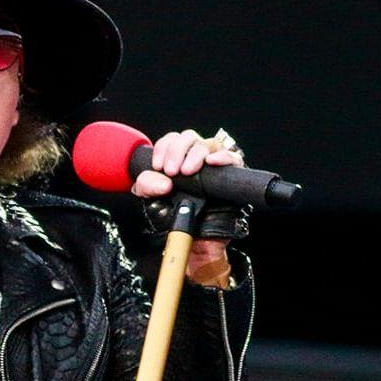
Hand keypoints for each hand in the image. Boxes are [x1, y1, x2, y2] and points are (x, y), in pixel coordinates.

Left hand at [130, 128, 245, 275]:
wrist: (194, 243)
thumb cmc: (175, 220)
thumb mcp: (152, 202)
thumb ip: (147, 186)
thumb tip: (163, 180)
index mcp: (176, 161)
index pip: (171, 140)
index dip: (164, 147)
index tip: (158, 165)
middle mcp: (195, 160)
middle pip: (190, 137)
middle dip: (178, 149)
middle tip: (172, 171)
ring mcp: (214, 167)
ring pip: (210, 144)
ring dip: (197, 153)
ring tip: (188, 171)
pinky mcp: (230, 176)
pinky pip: (233, 158)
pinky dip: (223, 157)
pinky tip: (212, 162)